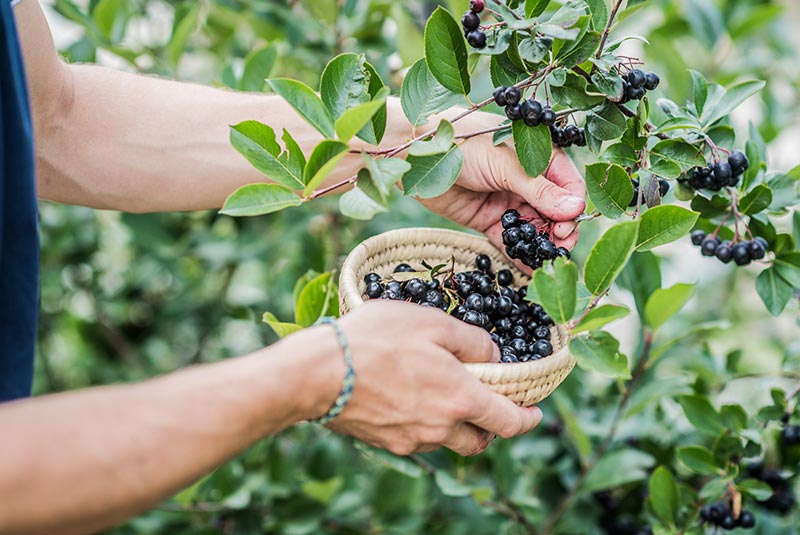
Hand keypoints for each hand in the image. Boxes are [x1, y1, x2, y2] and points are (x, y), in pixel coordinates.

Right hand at [328, 301, 542, 455]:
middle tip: (485, 404)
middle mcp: (440, 428)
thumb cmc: (376, 340)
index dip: (528, 419)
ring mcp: (411, 439)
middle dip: (489, 427)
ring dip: (453, 424)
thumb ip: (472, 341)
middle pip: (478, 440)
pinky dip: (422, 422)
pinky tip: (406, 396)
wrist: (318, 373)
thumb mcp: (432, 322)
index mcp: (460, 399)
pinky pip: (415, 437)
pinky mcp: (385, 442)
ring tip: (439, 394)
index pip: (509, 422)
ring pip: (446, 440)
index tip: (535, 412)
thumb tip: (493, 356)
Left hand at [418, 111, 586, 256]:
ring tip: (548, 262)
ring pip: (533, 227)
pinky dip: (519, 254)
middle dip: (559, 230)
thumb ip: (539, 189)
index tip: (567, 226)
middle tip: (560, 246)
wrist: (417, 154)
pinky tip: (530, 269)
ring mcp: (508, 200)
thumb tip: (575, 208)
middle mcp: (527, 180)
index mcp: (538, 157)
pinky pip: (509, 239)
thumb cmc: (464, 145)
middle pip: (554, 210)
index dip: (572, 207)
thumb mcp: (505, 164)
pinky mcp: (488, 218)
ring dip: (542, 244)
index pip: (568, 185)